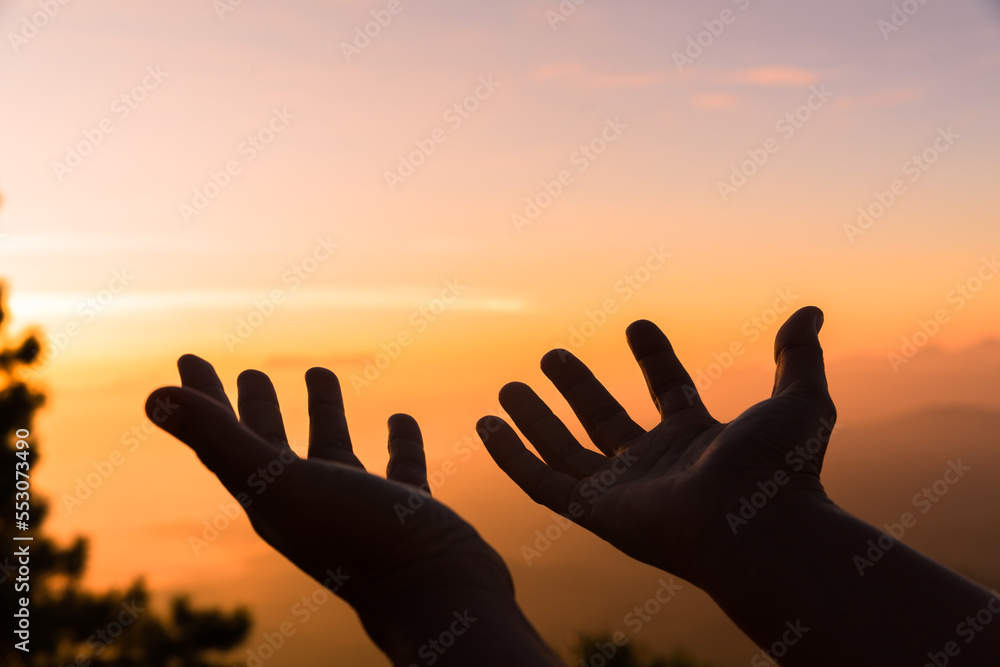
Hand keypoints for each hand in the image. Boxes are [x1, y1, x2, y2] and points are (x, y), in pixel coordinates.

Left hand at [145, 355, 544, 663]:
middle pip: (272, 447)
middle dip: (258, 407)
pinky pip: (397, 468)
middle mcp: (309, 504)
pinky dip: (397, 441)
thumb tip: (151, 396)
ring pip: (333, 451)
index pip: (223, 440)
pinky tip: (400, 420)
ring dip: (324, 413)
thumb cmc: (360, 542)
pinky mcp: (405, 511)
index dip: (201, 400)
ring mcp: (358, 509)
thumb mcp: (284, 485)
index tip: (188, 358)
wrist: (440, 597)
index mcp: (271, 499)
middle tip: (250, 371)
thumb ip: (222, 441)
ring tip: (319, 372)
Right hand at [477, 306, 835, 590]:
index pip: (669, 392)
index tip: (638, 324)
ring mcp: (621, 491)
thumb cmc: (781, 472)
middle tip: (552, 355)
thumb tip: (811, 312)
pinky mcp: (593, 512)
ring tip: (507, 386)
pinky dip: (511, 456)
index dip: (655, 358)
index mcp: (698, 440)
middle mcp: (655, 465)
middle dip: (578, 388)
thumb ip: (798, 357)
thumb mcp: (799, 401)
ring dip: (535, 420)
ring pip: (565, 451)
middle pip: (605, 421)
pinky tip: (487, 426)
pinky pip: (540, 482)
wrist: (757, 526)